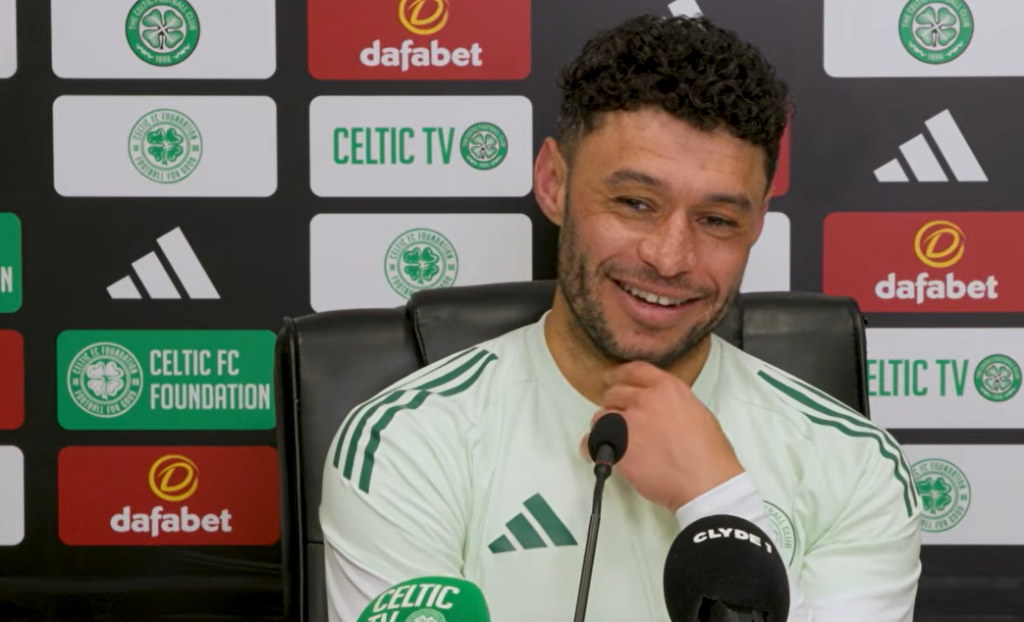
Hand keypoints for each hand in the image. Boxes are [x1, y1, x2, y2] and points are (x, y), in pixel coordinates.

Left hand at [579, 361, 743, 512]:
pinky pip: (593, 442)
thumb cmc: (710, 453)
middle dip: (613, 404)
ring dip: (604, 425)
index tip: (611, 379)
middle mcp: (644, 400)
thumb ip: (671, 402)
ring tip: (612, 437)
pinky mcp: (618, 448)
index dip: (618, 374)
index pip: (633, 370)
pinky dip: (592, 446)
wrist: (706, 483)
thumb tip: (657, 406)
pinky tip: (600, 452)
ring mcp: (628, 424)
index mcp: (666, 388)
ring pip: (601, 416)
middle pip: (614, 393)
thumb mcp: (697, 411)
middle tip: (618, 417)